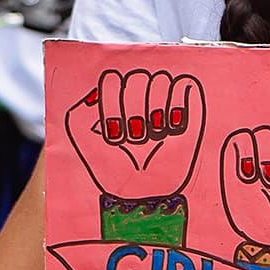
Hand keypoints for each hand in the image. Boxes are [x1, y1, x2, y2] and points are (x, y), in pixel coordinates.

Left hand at [64, 68, 206, 202]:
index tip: (113, 132)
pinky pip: (185, 84)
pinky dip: (178, 105)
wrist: (141, 191)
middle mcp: (139, 92)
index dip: (112, 106)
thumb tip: (95, 94)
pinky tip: (172, 129)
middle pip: (137, 77)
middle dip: (133, 112)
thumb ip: (79, 110)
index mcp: (114, 95)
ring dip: (156, 111)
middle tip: (134, 138)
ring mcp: (165, 98)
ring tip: (153, 136)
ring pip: (161, 79)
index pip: (113, 78)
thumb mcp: (84, 140)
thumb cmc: (113, 165)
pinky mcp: (189, 107)